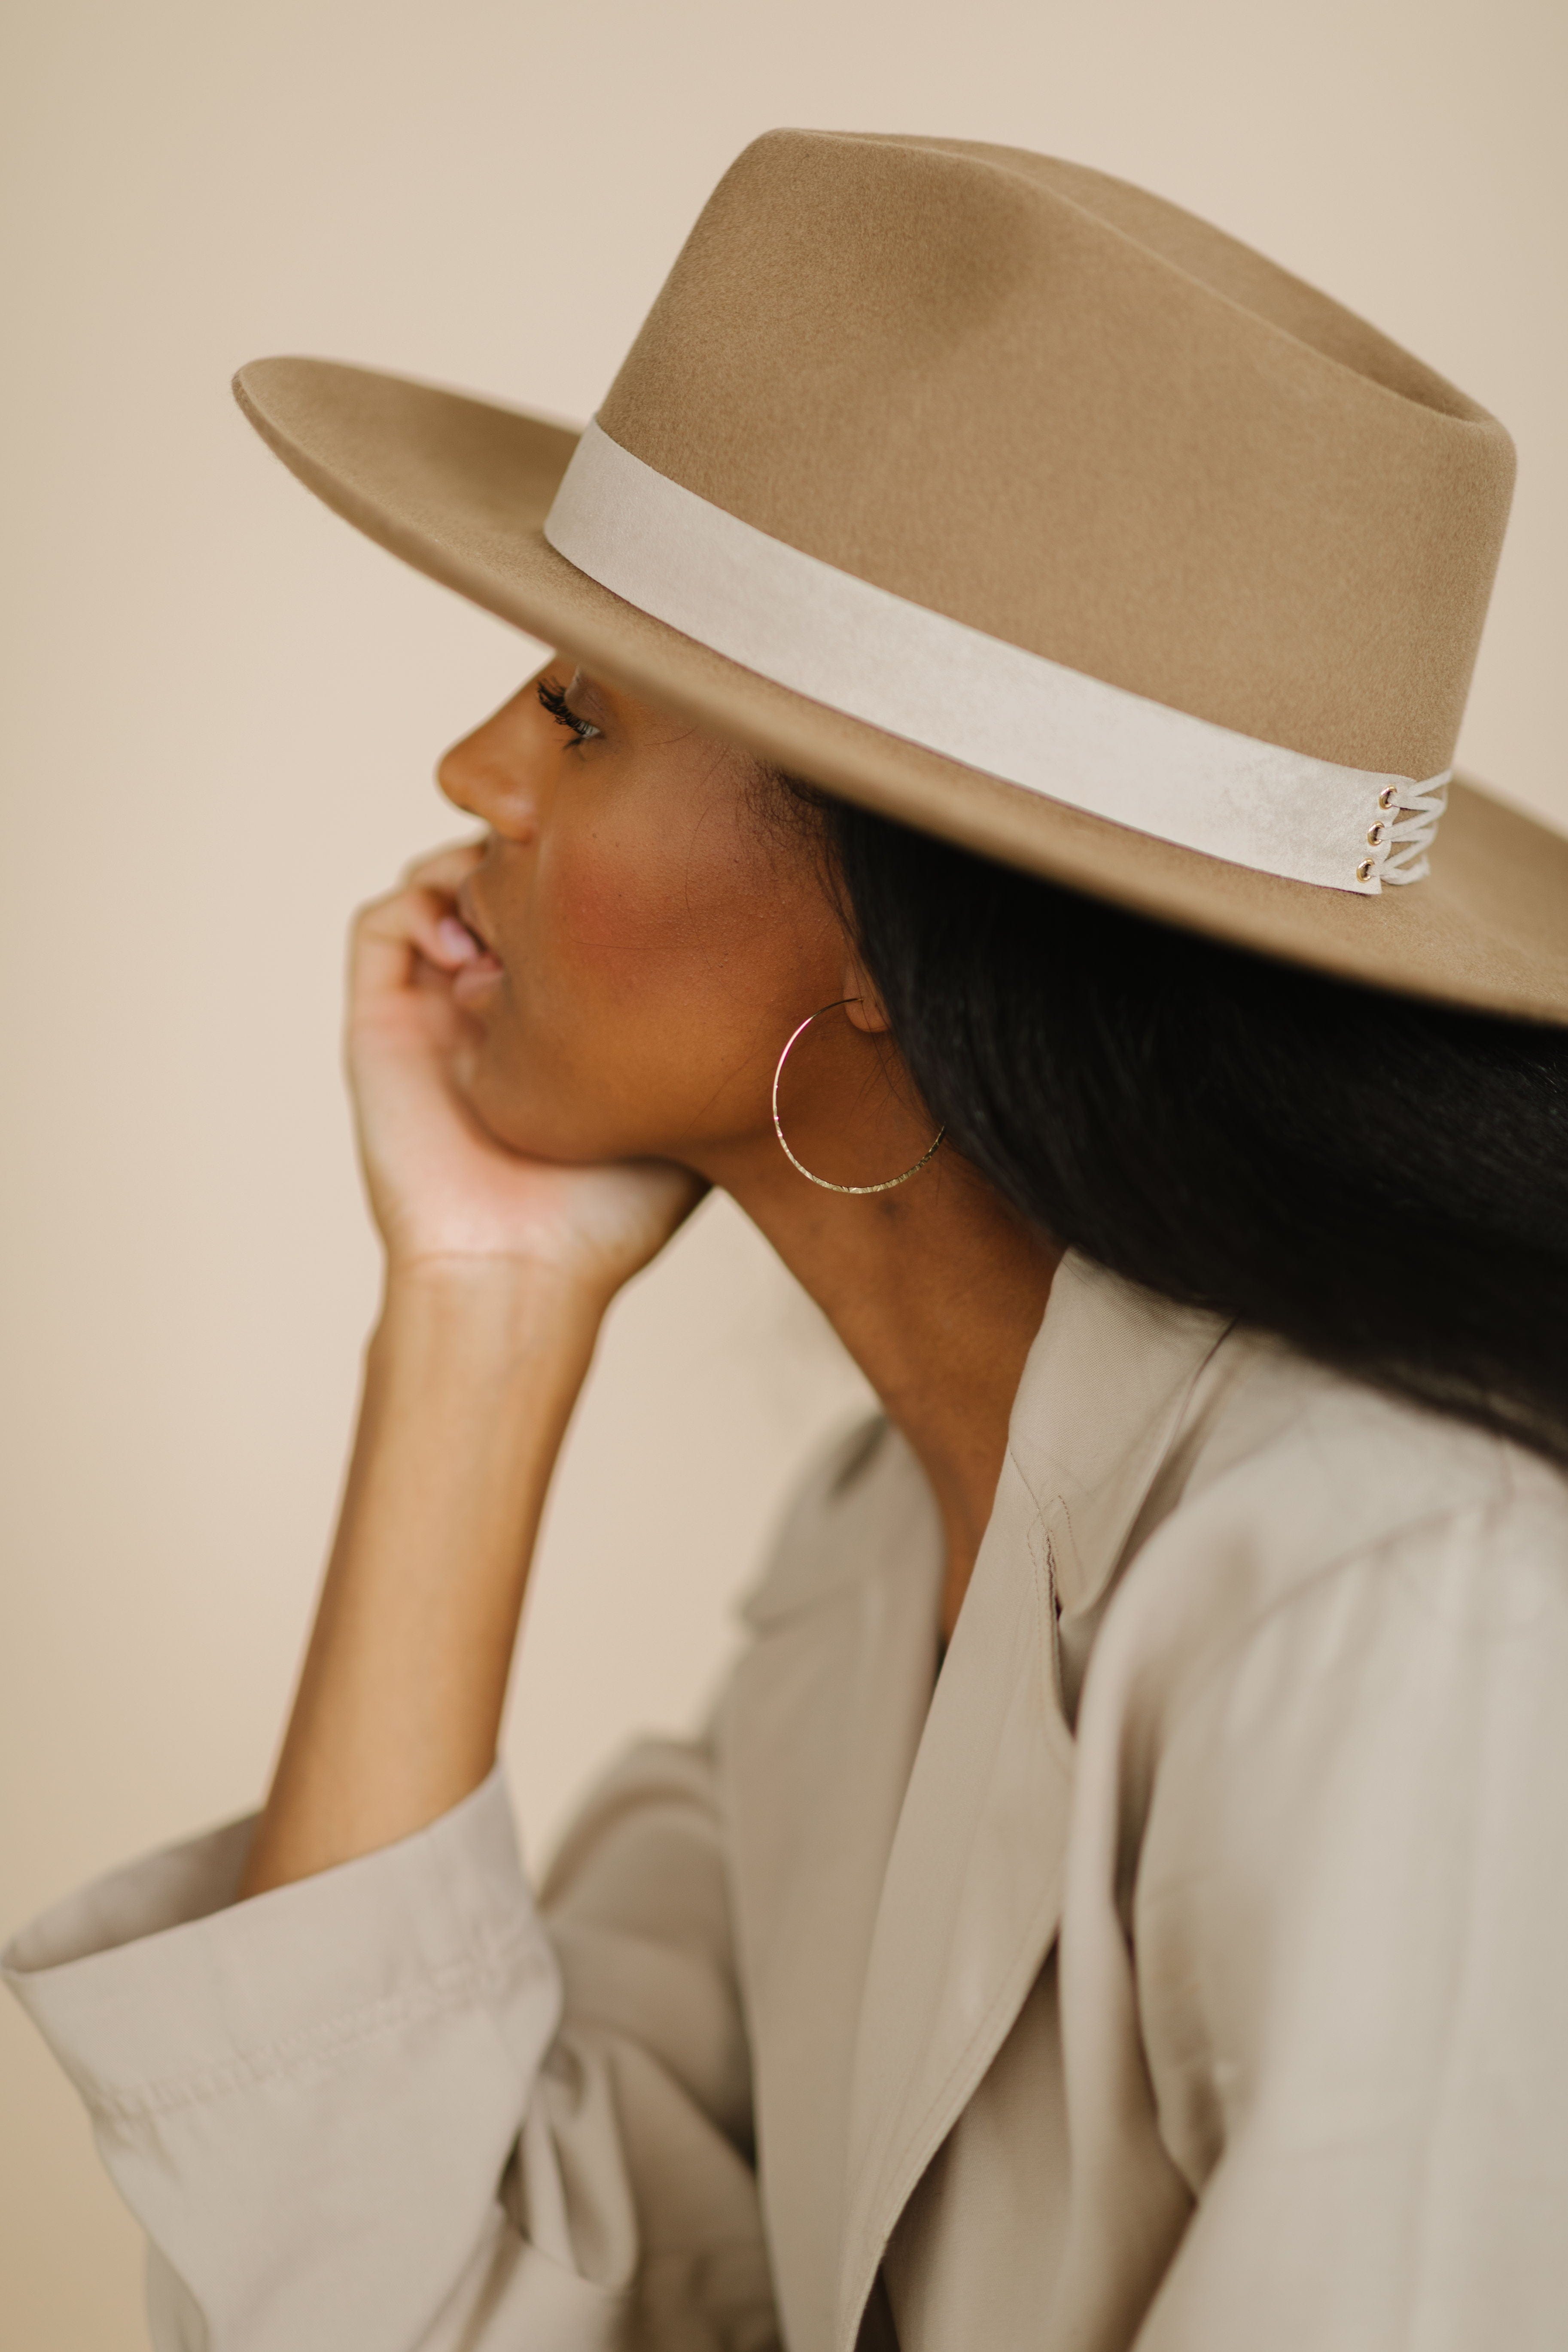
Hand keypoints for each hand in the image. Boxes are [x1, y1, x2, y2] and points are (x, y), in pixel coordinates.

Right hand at [344, 838, 704, 1296]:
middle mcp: (490, 1005)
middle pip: (498, 878)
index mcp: (552, 1019)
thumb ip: (708, 1047)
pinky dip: (421, 904)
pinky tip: (473, 951)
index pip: (560, 906)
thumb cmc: (606, 1218)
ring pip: (436, 883)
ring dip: (476, 872)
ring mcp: (433, 1009)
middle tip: (573, 879)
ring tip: (519, 913)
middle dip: (532, 857)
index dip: (590, 879)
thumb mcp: (685, 1116)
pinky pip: (380, 922)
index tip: (633, 888)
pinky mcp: (381, 1022)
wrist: (524, 1274)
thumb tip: (778, 981)